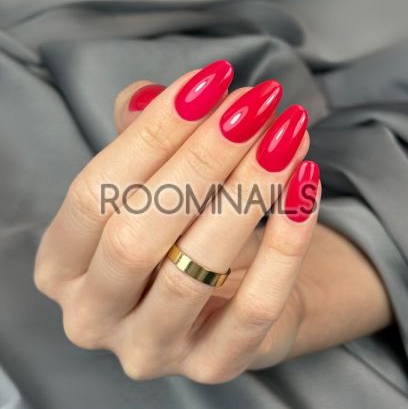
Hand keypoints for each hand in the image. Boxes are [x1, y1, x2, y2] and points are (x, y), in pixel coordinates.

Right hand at [34, 60, 319, 382]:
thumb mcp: (145, 187)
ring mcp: (150, 349)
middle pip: (138, 233)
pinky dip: (286, 243)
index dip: (152, 132)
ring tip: (287, 135)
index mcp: (63, 267)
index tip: (210, 82)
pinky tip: (305, 185)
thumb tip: (148, 94)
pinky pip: (254, 307)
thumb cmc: (172, 232)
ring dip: (248, 189)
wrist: (215, 297)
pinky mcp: (211, 365)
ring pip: (195, 270)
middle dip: (203, 157)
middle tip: (254, 104)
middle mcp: (93, 315)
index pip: (93, 194)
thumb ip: (138, 141)